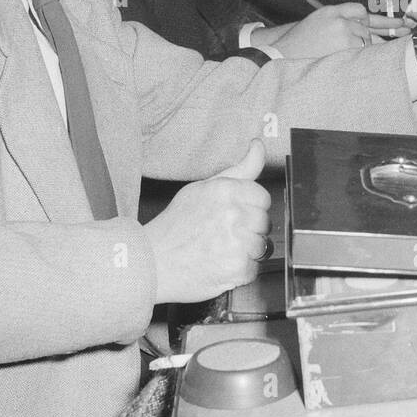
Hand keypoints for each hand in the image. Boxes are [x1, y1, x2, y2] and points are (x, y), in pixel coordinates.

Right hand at [144, 139, 270, 303]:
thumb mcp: (203, 188)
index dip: (248, 208)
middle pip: (264, 221)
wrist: (152, 263)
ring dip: (246, 251)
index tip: (233, 215)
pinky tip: (220, 264)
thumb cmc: (175, 226)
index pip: (262, 197)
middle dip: (249, 228)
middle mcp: (233, 215)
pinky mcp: (237, 269)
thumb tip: (258, 145)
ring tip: (221, 250)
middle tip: (223, 234)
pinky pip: (254, 268)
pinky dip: (240, 271)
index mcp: (225, 191)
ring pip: (262, 246)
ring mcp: (237, 243)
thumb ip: (239, 168)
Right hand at [258, 3, 371, 57]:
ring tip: (346, 55)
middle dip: (361, 37)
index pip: (359, 9)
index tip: (363, 26)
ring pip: (364, 40)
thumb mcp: (316, 21)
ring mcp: (343, 34)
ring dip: (360, 48)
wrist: (286, 55)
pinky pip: (361, 52)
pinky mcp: (346, 48)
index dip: (364, 19)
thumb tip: (361, 25)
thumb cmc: (300, 42)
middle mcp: (338, 20)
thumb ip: (336, 18)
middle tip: (352, 46)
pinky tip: (345, 60)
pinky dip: (356, 57)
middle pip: (363, 27)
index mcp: (330, 11)